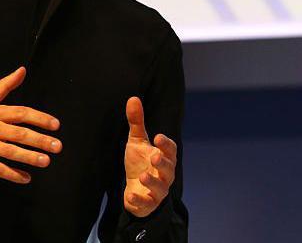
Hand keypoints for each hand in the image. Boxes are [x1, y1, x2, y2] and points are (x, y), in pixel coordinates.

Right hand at [0, 66, 61, 183]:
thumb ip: (5, 85)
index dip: (40, 118)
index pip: (21, 113)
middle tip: (57, 146)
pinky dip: (12, 174)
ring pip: (10, 151)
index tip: (55, 125)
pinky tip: (25, 177)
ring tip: (45, 161)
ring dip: (29, 157)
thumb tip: (22, 71)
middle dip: (40, 140)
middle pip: (19, 133)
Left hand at [123, 96, 176, 216]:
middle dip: (162, 163)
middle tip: (154, 157)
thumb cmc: (140, 162)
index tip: (157, 137)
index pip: (170, 150)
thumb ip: (137, 122)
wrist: (135, 189)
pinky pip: (146, 203)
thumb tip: (133, 98)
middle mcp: (165, 174)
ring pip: (160, 188)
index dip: (166, 144)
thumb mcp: (137, 141)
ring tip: (144, 176)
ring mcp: (157, 190)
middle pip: (169, 169)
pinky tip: (131, 195)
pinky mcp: (148, 203)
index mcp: (164, 157)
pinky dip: (139, 200)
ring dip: (153, 182)